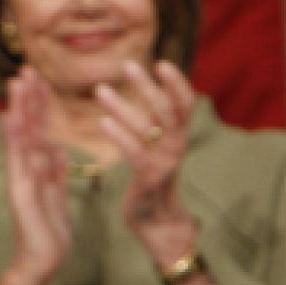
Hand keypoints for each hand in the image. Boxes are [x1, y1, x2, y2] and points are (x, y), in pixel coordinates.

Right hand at [0, 65, 70, 284]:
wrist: (42, 263)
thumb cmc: (49, 233)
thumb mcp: (58, 196)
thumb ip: (57, 171)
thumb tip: (59, 148)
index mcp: (37, 169)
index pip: (38, 130)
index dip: (38, 104)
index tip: (38, 78)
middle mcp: (25, 170)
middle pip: (26, 127)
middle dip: (27, 98)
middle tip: (25, 68)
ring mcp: (20, 179)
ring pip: (21, 138)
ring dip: (18, 109)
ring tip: (17, 83)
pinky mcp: (20, 193)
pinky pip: (18, 162)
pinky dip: (14, 140)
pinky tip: (12, 120)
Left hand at [95, 60, 197, 268]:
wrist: (157, 222)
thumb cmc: (152, 178)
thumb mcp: (156, 146)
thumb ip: (154, 122)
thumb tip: (148, 89)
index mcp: (179, 135)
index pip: (185, 103)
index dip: (177, 83)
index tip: (162, 62)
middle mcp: (176, 145)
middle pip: (167, 110)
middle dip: (147, 86)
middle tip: (127, 65)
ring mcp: (165, 162)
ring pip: (147, 128)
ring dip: (123, 106)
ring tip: (100, 90)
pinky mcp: (149, 178)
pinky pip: (135, 153)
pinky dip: (120, 135)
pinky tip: (103, 121)